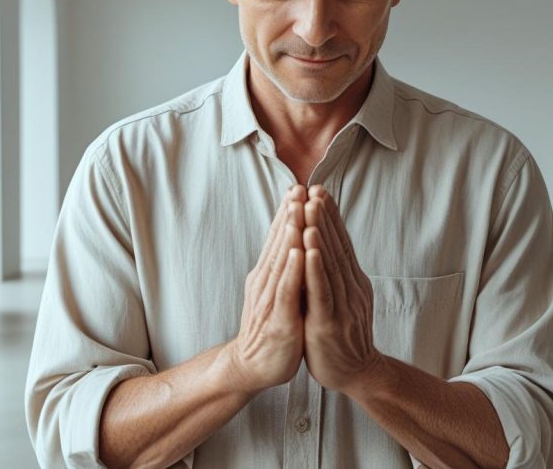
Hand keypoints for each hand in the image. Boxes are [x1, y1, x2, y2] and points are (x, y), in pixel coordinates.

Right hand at [225, 186, 306, 393]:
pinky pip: (286, 292)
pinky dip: (293, 271)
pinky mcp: (280, 321)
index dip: (287, 212)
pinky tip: (300, 254)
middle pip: (278, 243)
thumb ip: (283, 266)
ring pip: (281, 262)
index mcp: (268, 274)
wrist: (252, 366)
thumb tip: (292, 238)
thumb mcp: (277, 290)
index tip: (298, 187)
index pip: (278, 238)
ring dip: (289, 235)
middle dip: (288, 214)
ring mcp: (271, 301)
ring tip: (297, 210)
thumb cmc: (270, 327)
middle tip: (297, 187)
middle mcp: (266, 282)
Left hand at [301, 185, 382, 393]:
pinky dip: (316, 270)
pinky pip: (323, 292)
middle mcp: (351, 287)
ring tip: (310, 210)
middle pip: (335, 246)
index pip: (340, 242)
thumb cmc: (342, 335)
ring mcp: (342, 305)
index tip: (319, 190)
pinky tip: (309, 251)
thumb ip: (336, 273)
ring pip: (329, 265)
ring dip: (319, 235)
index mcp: (352, 280)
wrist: (357, 373)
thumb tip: (325, 244)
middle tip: (314, 189)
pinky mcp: (330, 323)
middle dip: (323, 216)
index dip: (330, 216)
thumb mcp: (342, 298)